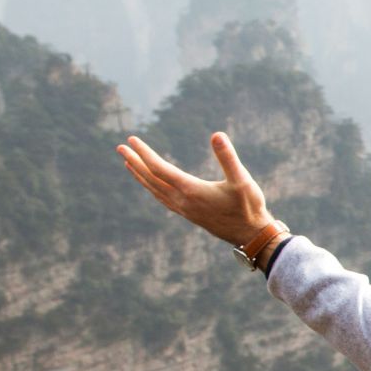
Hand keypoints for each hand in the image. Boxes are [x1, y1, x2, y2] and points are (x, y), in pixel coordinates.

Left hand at [116, 132, 275, 245]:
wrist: (250, 235)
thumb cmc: (248, 206)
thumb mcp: (242, 179)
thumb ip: (228, 157)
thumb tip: (217, 134)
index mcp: (190, 189)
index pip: (159, 168)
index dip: (144, 153)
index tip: (132, 140)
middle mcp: (182, 200)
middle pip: (151, 178)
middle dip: (135, 162)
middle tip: (121, 147)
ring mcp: (183, 209)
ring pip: (154, 190)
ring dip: (140, 176)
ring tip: (129, 164)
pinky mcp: (188, 214)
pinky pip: (161, 198)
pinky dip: (151, 188)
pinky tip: (151, 185)